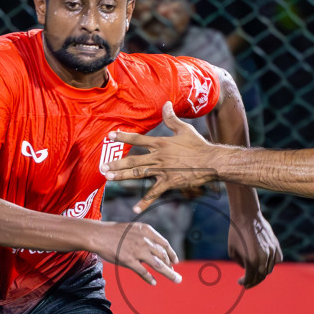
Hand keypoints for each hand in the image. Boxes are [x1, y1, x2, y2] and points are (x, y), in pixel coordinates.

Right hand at [94, 220, 182, 286]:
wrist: (99, 234)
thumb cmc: (114, 233)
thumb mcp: (134, 229)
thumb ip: (145, 237)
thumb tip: (154, 247)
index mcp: (147, 231)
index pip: (164, 244)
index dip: (171, 254)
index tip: (175, 261)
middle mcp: (145, 240)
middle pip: (163, 256)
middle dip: (171, 266)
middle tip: (175, 274)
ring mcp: (137, 251)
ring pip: (158, 265)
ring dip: (169, 273)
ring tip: (175, 279)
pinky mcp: (129, 260)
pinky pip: (143, 272)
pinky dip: (150, 278)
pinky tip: (154, 282)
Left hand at [106, 103, 220, 211]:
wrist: (211, 162)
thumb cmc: (198, 145)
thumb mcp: (184, 129)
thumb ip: (171, 118)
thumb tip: (166, 104)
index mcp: (160, 143)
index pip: (138, 139)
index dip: (123, 137)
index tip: (109, 136)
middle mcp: (158, 157)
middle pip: (133, 160)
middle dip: (116, 162)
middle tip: (102, 166)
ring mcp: (162, 171)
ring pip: (138, 174)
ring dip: (122, 176)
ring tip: (109, 178)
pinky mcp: (169, 183)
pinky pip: (154, 194)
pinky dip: (145, 202)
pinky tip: (135, 209)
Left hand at [227, 209, 281, 287]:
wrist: (246, 216)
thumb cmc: (236, 233)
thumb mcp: (232, 251)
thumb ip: (241, 264)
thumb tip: (246, 269)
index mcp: (251, 261)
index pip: (250, 278)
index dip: (244, 283)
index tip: (241, 283)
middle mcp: (263, 258)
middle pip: (260, 277)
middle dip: (253, 281)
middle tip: (248, 282)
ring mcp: (271, 252)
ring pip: (269, 269)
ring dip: (262, 273)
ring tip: (255, 272)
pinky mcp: (276, 245)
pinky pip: (277, 260)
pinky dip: (272, 263)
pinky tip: (265, 263)